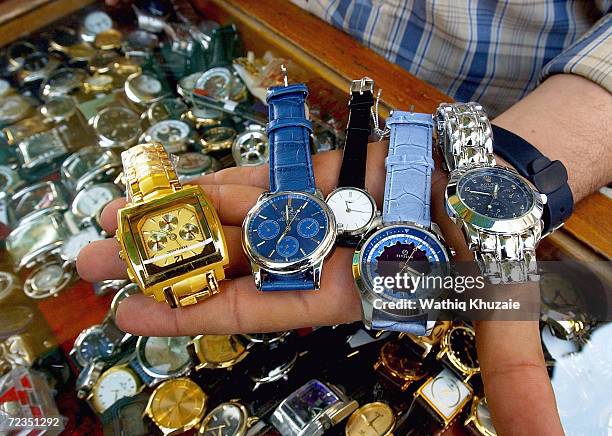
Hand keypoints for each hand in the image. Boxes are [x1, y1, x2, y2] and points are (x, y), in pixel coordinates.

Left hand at [77, 141, 561, 434]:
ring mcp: (303, 211)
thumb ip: (512, 384)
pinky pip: (253, 177)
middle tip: (90, 264)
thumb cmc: (490, 249)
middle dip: (159, 264)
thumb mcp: (498, 319)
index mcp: (336, 297)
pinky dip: (210, 182)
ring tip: (105, 220)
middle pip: (224, 264)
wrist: (496, 184)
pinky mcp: (306, 171)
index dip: (190, 312)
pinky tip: (165, 184)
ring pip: (227, 217)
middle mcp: (309, 257)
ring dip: (170, 217)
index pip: (252, 312)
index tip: (128, 310)